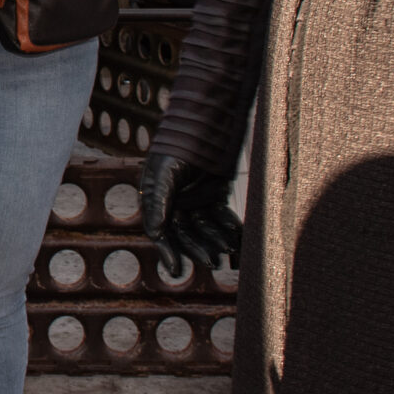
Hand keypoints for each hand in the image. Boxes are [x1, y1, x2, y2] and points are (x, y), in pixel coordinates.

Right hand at [138, 151, 240, 273]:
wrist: (205, 122)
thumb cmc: (177, 144)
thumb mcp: (163, 173)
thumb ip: (158, 203)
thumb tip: (156, 234)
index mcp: (156, 198)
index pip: (160, 232)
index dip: (168, 252)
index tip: (176, 271)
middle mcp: (174, 202)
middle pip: (185, 234)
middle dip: (198, 249)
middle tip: (212, 262)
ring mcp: (196, 199)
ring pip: (205, 228)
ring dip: (216, 240)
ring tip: (229, 249)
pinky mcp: (215, 194)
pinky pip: (221, 216)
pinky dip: (229, 226)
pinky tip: (237, 236)